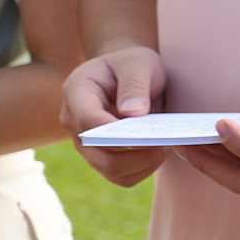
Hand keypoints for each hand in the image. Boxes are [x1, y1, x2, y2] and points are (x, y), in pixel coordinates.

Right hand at [62, 45, 169, 187]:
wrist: (129, 73)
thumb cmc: (132, 64)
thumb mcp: (138, 63)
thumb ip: (134, 84)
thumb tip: (133, 114)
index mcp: (76, 92)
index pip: (88, 121)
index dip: (117, 132)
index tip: (148, 132)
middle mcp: (74, 122)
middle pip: (98, 153)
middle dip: (135, 153)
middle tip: (165, 143)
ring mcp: (85, 143)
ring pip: (110, 170)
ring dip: (142, 164)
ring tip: (164, 147)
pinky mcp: (101, 157)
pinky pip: (121, 177)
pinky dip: (142, 170)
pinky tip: (158, 153)